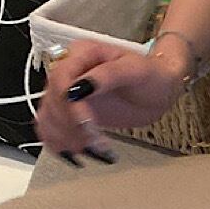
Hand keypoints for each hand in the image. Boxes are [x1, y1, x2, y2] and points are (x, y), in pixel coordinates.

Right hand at [34, 39, 186, 162]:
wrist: (160, 87)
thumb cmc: (151, 74)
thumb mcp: (136, 70)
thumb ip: (107, 75)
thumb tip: (80, 86)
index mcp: (81, 54)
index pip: (60, 80)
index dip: (69, 105)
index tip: (87, 123)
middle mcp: (70, 73)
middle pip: (53, 101)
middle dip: (71, 125)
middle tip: (94, 140)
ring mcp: (69, 94)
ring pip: (49, 117)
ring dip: (64, 137)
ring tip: (89, 150)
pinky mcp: (72, 113)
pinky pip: (54, 128)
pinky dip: (60, 143)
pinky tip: (75, 154)